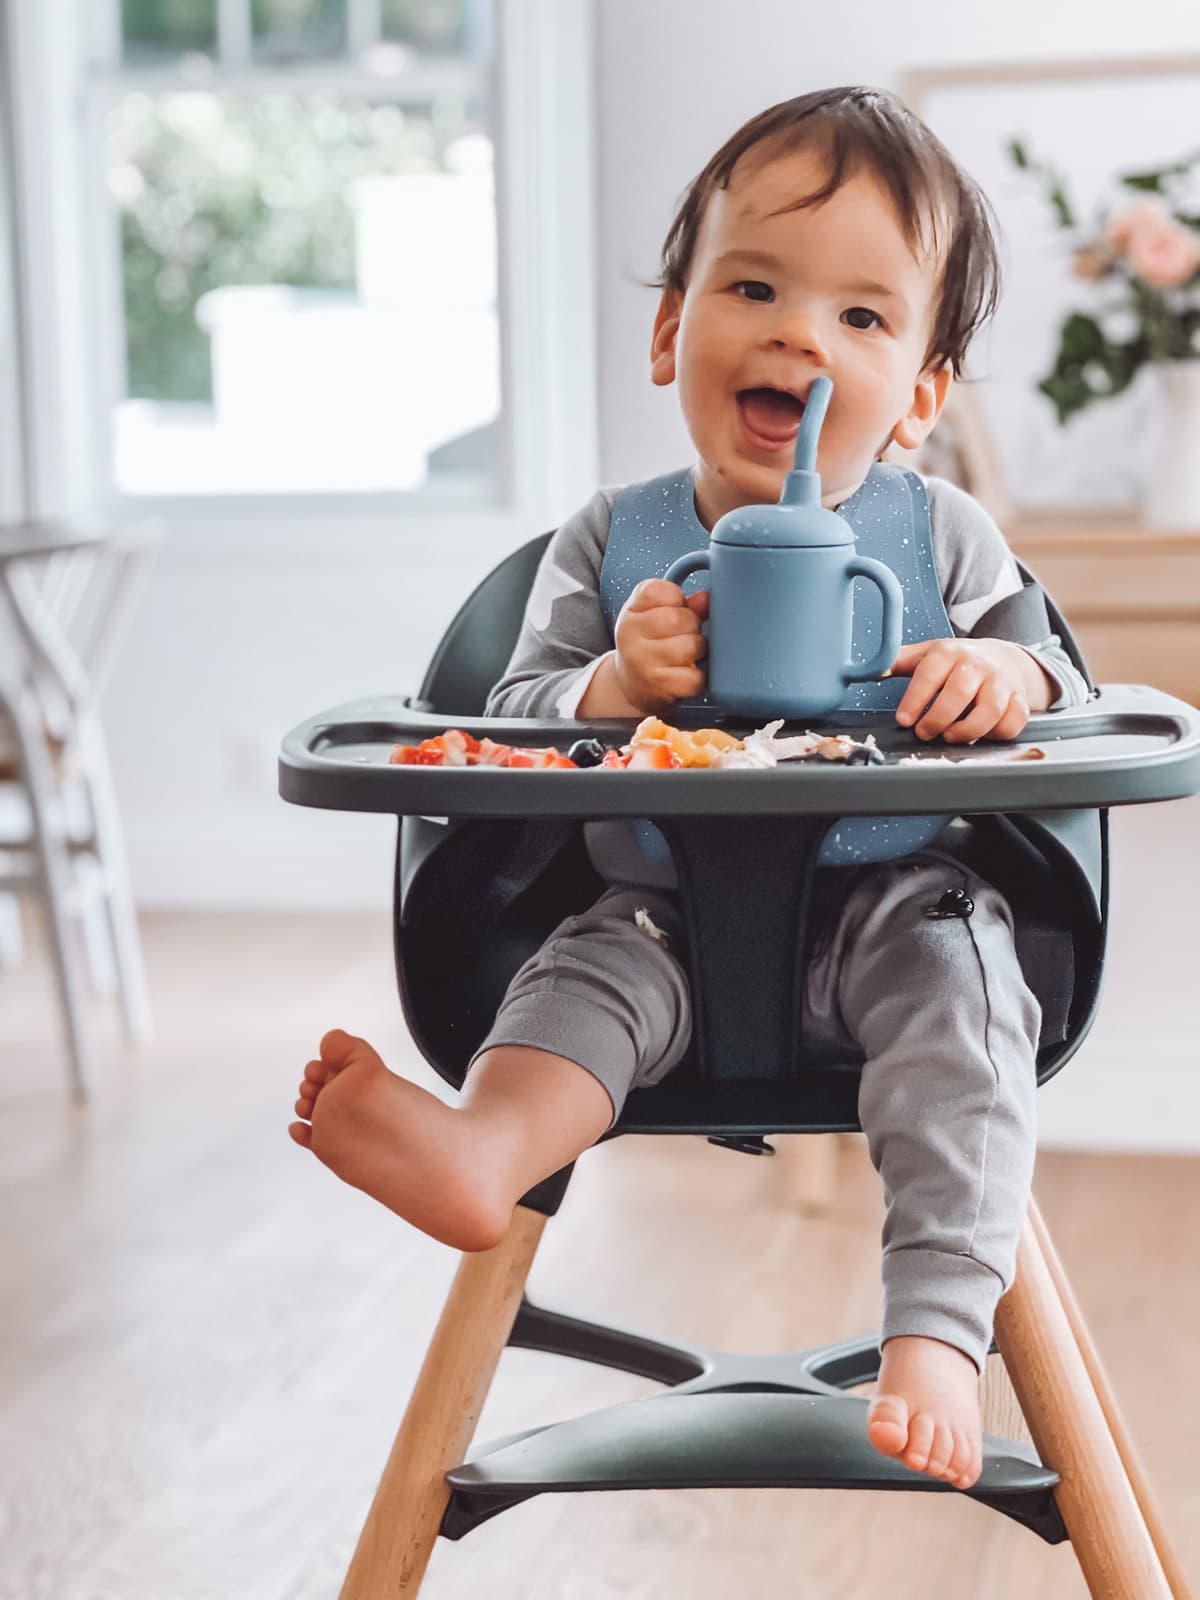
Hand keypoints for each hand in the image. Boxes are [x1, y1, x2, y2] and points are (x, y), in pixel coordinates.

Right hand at [613, 580, 708, 711]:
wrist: (630, 685)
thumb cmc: (649, 645)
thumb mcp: (656, 616)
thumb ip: (685, 604)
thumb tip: (706, 599)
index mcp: (632, 609)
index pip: (663, 591)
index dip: (678, 600)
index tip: (673, 611)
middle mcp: (631, 633)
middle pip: (680, 619)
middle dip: (692, 627)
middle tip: (683, 637)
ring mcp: (642, 661)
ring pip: (690, 646)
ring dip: (697, 652)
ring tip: (686, 656)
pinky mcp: (657, 686)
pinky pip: (694, 678)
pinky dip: (697, 678)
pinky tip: (686, 675)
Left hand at [889, 638, 1051, 743]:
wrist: (1001, 656)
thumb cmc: (956, 661)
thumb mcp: (926, 655)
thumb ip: (898, 662)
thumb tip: (871, 670)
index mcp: (948, 653)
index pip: (930, 673)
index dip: (915, 698)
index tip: (903, 720)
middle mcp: (976, 665)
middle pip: (960, 692)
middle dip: (938, 717)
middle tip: (924, 732)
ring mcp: (1001, 682)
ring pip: (991, 709)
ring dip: (969, 729)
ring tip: (949, 737)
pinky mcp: (1019, 698)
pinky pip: (1016, 719)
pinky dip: (1001, 731)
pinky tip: (983, 735)